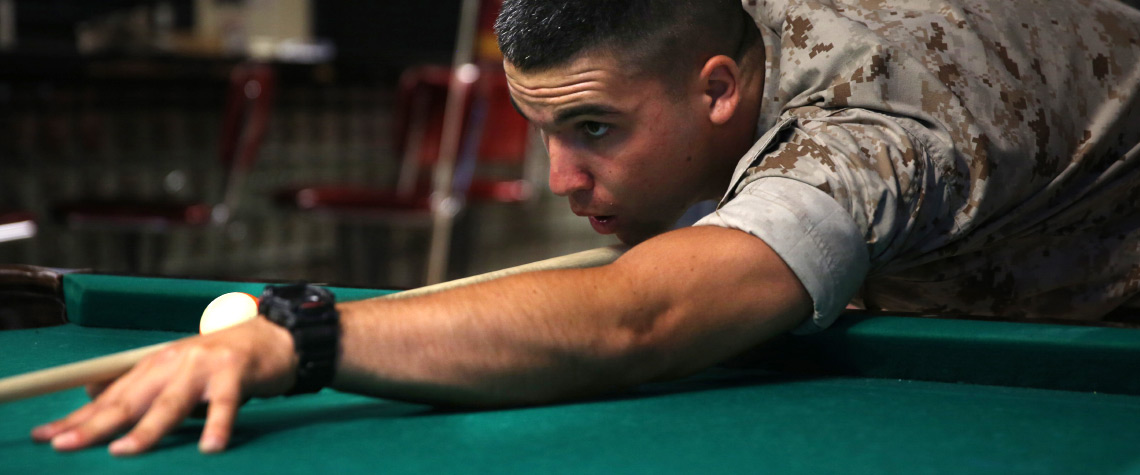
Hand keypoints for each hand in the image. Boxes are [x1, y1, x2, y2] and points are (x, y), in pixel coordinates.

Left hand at [30, 317, 296, 455]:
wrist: (274, 335)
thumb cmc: (224, 360)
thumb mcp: (176, 368)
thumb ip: (141, 385)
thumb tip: (92, 394)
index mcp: (156, 365)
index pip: (110, 396)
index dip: (78, 417)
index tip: (46, 436)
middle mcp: (174, 362)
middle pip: (130, 399)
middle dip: (95, 424)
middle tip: (66, 445)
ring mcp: (205, 366)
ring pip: (171, 402)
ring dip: (146, 429)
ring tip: (124, 451)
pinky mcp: (236, 372)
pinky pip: (226, 404)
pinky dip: (218, 425)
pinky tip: (210, 447)